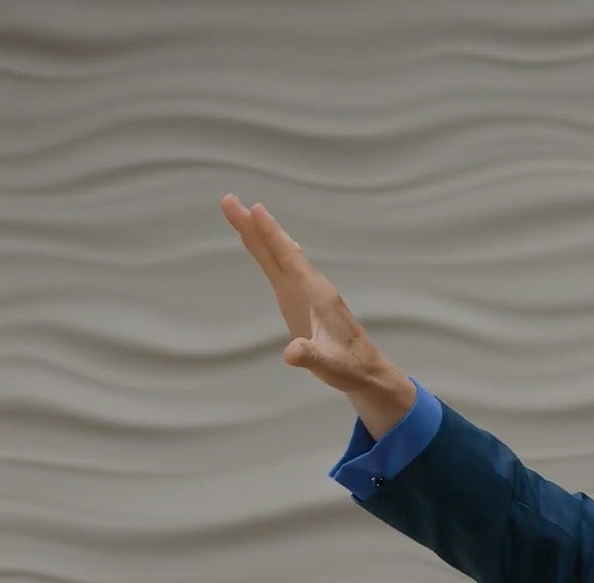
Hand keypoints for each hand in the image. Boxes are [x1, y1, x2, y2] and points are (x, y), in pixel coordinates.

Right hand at [220, 194, 415, 437]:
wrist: (365, 371)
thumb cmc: (349, 367)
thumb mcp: (329, 366)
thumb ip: (310, 357)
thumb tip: (290, 354)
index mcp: (316, 295)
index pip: (290, 259)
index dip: (272, 235)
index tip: (255, 209)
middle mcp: (310, 286)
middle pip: (277, 250)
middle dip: (254, 226)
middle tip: (229, 200)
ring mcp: (304, 292)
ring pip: (276, 256)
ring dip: (257, 234)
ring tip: (236, 211)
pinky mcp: (298, 301)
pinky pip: (277, 268)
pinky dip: (264, 251)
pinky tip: (257, 241)